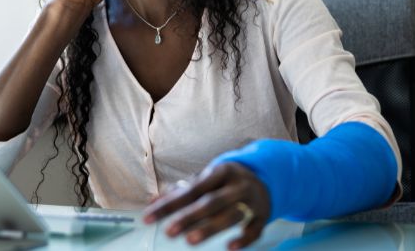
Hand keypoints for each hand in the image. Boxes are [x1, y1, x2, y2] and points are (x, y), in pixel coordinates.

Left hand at [143, 162, 270, 248]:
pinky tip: (230, 247)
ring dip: (210, 228)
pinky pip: (255, 229)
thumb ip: (179, 190)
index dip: (170, 204)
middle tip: (169, 232)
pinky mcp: (263, 216)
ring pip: (231, 215)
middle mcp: (237, 185)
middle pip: (211, 202)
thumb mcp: (206, 179)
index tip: (149, 217)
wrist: (265, 178)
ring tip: (190, 240)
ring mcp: (252, 200)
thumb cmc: (225, 181)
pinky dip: (244, 239)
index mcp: (220, 172)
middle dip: (189, 217)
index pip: (191, 189)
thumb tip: (152, 202)